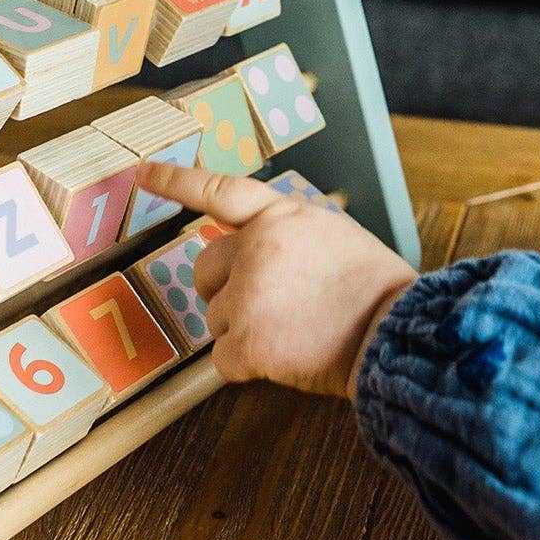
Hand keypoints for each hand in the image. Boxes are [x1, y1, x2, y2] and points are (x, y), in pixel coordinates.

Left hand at [130, 164, 417, 398]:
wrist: (396, 333)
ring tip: (294, 333)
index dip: (177, 181)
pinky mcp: (248, 342)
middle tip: (271, 307)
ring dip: (243, 331)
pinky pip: (223, 360)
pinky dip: (248, 367)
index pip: (219, 192)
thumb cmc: (375, 289)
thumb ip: (286, 236)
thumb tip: (253, 253)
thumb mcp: (333, 235)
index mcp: (282, 216)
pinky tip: (286, 359)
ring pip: (214, 319)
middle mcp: (257, 249)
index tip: (142, 172)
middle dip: (225, 290)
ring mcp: (249, 296)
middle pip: (204, 269)